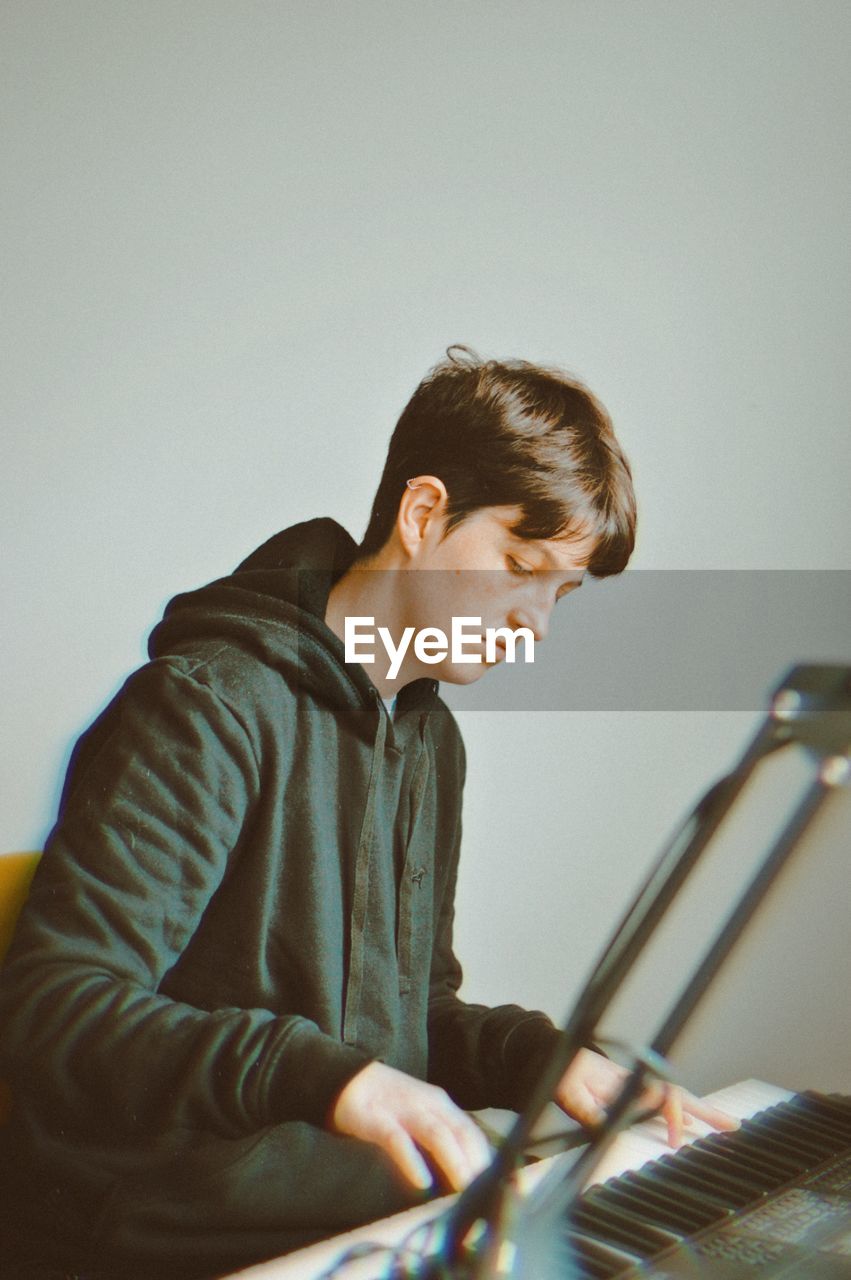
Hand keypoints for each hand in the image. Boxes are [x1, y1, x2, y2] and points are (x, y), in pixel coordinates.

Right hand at [329, 1061, 491, 1191]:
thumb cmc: (387, 1105)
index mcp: (441, 1105)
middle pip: (460, 1133)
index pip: (471, 1132)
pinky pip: (397, 1140)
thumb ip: (440, 1138)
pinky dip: (411, 1160)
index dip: (486, 1157)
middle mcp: (428, 1104)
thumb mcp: (420, 1116)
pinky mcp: (377, 1119)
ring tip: (466, 1189)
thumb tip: (463, 1174)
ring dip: (454, 1162)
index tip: (500, 1185)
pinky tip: (421, 1181)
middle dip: (476, 1163)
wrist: (346, 1079)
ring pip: (436, 1135)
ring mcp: (403, 1109)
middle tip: (488, 1194)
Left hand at [555, 1048, 739, 1147]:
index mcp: (626, 1080)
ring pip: (675, 1099)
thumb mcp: (569, 1092)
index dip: (673, 1118)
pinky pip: (664, 1103)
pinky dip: (682, 1113)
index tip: (675, 1142)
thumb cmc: (561, 1073)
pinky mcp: (632, 1092)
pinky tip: (690, 1126)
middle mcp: (637, 1082)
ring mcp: (637, 1086)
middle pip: (679, 1095)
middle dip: (707, 1111)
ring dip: (700, 1112)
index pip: (663, 1098)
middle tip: (733, 1126)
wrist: (552, 1054)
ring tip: (725, 1125)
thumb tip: (607, 1126)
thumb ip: (587, 1109)